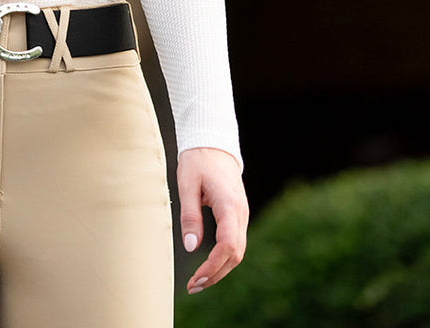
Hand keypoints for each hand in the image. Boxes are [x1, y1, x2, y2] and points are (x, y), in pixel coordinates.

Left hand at [177, 147, 247, 294]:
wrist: (213, 144)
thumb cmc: (198, 160)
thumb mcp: (187, 184)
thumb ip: (190, 216)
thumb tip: (191, 247)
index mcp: (229, 206)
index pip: (228, 246)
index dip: (213, 266)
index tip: (196, 278)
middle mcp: (241, 214)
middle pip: (235, 255)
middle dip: (216, 274)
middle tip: (194, 286)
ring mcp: (242, 215)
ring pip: (237, 251)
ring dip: (220, 269)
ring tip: (199, 281)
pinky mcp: (238, 215)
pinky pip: (235, 242)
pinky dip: (224, 258)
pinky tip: (209, 265)